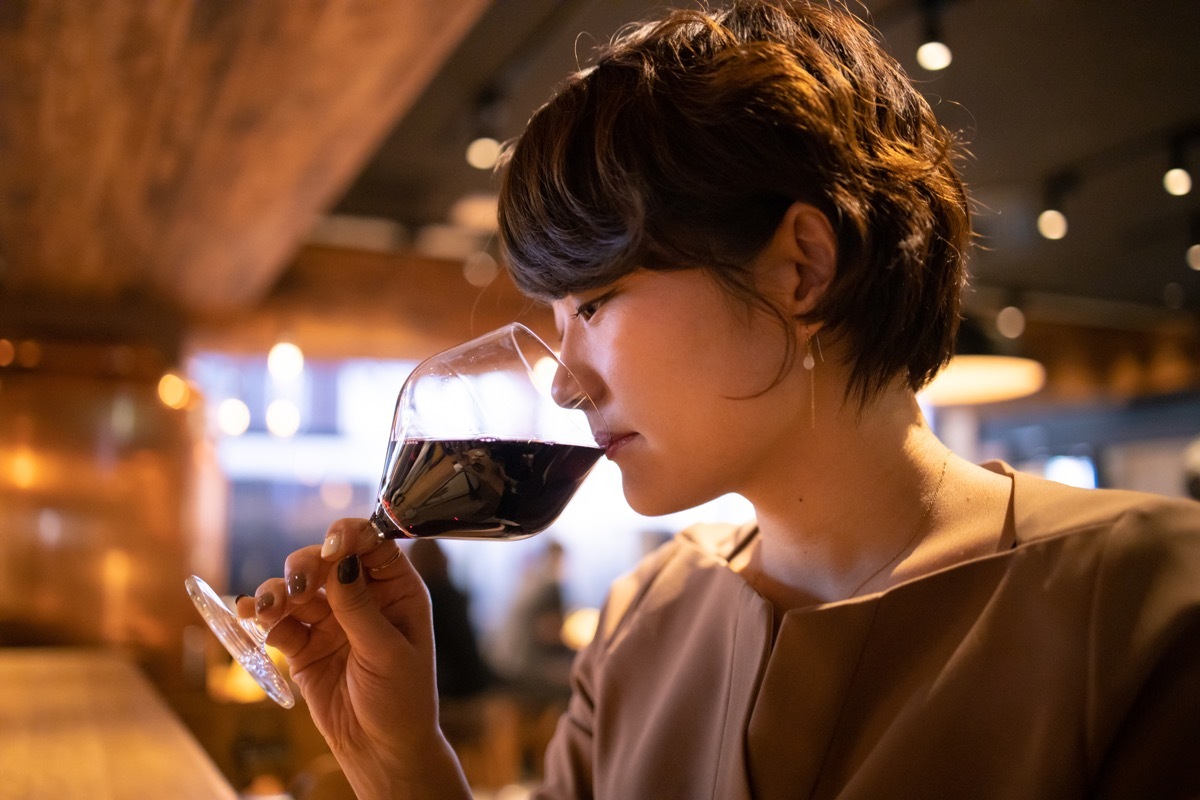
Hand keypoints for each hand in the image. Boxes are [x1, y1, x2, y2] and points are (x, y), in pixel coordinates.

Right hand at [241, 518, 469, 798]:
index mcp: (396, 590)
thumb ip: (360, 608)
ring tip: (267, 608)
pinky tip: (249, 616)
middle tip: (296, 585)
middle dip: (305, 565)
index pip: (372, 545)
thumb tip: (340, 561)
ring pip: (297, 589)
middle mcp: (362, 597)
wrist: (381, 749)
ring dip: (278, 591)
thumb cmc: (402, 699)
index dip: (349, 537)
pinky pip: (279, 622)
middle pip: (326, 561)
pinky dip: (262, 616)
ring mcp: (331, 620)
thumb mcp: (387, 651)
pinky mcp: (304, 645)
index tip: (331, 544)